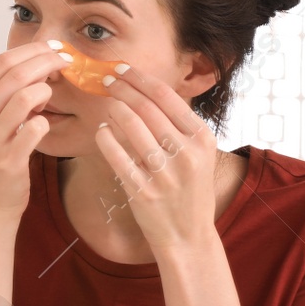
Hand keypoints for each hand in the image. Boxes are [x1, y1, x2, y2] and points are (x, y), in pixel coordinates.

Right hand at [0, 41, 67, 219]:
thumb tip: (32, 62)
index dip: (32, 50)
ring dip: (47, 92)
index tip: (52, 48)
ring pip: (28, 96)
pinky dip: (46, 122)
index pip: (1, 62)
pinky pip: (37, 127)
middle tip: (66, 61)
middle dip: (48, 62)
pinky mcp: (7, 161)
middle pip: (16, 74)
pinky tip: (43, 126)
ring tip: (48, 99)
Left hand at [90, 61, 218, 250]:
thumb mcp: (197, 155)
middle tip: (107, 79)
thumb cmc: (189, 191)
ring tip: (107, 104)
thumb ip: (179, 125)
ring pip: (130, 126)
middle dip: (122, 88)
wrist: (188, 237)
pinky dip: (105, 137)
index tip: (122, 69)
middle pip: (146, 107)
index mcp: (202, 138)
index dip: (140, 78)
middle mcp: (186, 153)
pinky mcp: (143, 191)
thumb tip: (146, 90)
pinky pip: (116, 154)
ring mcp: (164, 173)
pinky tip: (102, 131)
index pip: (166, 96)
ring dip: (113, 109)